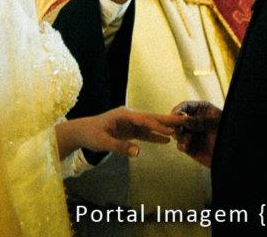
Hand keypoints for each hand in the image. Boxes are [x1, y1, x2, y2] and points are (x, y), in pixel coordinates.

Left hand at [56, 106, 187, 159]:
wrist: (82, 132)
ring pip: (151, 125)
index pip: (144, 120)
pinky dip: (156, 136)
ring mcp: (131, 122)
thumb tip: (138, 152)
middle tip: (183, 119)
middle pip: (151, 118)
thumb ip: (120, 147)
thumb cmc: (91, 134)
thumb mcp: (104, 142)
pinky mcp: (130, 130)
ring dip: (165, 127)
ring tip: (180, 128)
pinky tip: (167, 140)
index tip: (169, 131)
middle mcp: (130, 115)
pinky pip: (146, 133)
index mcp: (124, 114)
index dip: (157, 126)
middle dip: (167, 120)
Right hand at [171, 100, 221, 167]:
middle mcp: (194, 121)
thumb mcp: (214, 124)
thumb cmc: (225, 134)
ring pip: (176, 132)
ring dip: (179, 135)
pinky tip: (186, 146)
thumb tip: (183, 118)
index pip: (185, 105)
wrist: (228, 155)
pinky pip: (180, 145)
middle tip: (178, 129)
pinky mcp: (189, 147)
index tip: (174, 115)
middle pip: (177, 118)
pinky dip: (181, 145)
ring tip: (188, 139)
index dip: (178, 109)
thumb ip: (199, 121)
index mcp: (201, 110)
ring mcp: (191, 133)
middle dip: (175, 123)